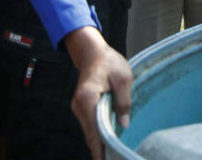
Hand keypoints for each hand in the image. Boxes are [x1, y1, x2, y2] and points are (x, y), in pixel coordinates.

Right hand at [64, 27, 131, 159]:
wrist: (92, 52)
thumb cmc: (109, 62)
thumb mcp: (123, 78)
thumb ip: (123, 102)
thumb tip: (123, 125)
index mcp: (88, 98)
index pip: (94, 129)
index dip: (100, 147)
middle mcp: (79, 105)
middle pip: (90, 133)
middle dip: (100, 149)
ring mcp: (78, 107)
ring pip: (89, 131)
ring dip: (98, 143)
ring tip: (111, 155)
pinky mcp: (81, 107)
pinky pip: (89, 125)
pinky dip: (97, 134)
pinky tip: (106, 142)